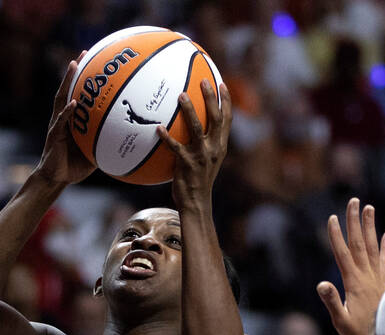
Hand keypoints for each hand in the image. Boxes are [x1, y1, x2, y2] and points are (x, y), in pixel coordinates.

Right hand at [33, 56, 96, 186]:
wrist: (56, 178)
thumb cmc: (74, 167)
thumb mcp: (94, 152)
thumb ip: (106, 142)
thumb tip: (128, 141)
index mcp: (72, 120)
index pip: (77, 94)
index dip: (84, 79)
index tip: (94, 62)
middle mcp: (63, 118)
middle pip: (68, 88)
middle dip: (75, 70)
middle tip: (84, 53)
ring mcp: (57, 124)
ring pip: (61, 98)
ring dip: (67, 81)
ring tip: (73, 65)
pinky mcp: (54, 135)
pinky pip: (61, 121)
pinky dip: (67, 111)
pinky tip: (73, 102)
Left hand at [159, 80, 231, 205]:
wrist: (196, 203)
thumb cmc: (197, 181)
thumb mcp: (206, 161)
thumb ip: (203, 144)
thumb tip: (190, 127)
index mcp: (220, 146)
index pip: (227, 119)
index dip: (225, 101)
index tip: (220, 84)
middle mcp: (214, 148)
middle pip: (216, 118)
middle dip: (211, 97)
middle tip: (203, 80)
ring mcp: (201, 156)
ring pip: (197, 127)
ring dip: (189, 110)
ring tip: (181, 95)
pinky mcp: (187, 164)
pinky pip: (175, 147)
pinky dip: (166, 137)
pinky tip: (157, 128)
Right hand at [318, 198, 384, 334]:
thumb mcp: (341, 322)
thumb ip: (332, 302)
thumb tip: (322, 284)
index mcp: (354, 283)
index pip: (343, 254)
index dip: (337, 236)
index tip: (333, 218)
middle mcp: (367, 276)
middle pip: (360, 244)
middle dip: (355, 222)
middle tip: (354, 201)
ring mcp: (377, 278)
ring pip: (373, 247)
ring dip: (370, 227)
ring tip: (369, 208)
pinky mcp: (384, 283)